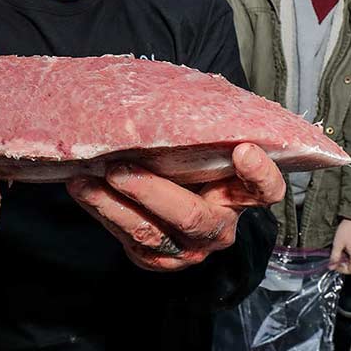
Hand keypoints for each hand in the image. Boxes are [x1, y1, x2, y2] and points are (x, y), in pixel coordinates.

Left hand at [66, 143, 285, 271]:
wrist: (164, 184)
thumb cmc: (186, 154)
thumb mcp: (199, 139)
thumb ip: (199, 127)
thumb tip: (170, 90)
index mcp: (240, 195)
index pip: (266, 189)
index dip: (259, 173)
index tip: (242, 149)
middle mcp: (219, 227)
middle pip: (192, 217)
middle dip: (150, 192)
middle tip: (117, 168)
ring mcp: (189, 248)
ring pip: (152, 233)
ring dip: (112, 206)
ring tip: (84, 182)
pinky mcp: (158, 260)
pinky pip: (129, 242)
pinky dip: (103, 215)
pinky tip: (85, 193)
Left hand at [329, 218, 350, 274]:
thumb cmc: (349, 228)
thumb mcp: (338, 243)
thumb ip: (334, 257)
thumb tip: (332, 266)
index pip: (350, 271)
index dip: (341, 269)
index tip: (335, 264)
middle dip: (345, 262)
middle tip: (338, 253)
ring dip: (350, 256)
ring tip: (344, 246)